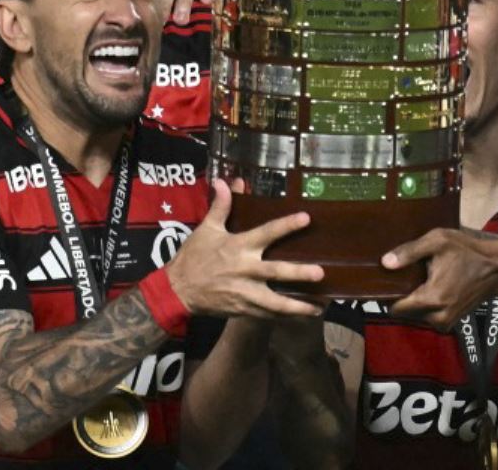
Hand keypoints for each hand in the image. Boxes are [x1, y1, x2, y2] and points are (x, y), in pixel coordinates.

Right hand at [163, 182, 325, 318]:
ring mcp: (245, 293)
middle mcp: (245, 270)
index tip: (307, 218)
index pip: (267, 233)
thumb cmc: (193, 257)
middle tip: (320, 274)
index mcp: (238, 246)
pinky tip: (301, 316)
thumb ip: (221, 206)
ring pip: (275, 302)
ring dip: (297, 306)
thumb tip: (225, 181)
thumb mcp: (206, 229)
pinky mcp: (243, 309)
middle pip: (276, 272)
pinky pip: (267, 314)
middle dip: (299, 274)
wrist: (177, 290)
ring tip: (319, 307)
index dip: (287, 225)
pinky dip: (284, 316)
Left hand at [382, 227, 497, 328]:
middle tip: (410, 276)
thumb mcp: (438, 241)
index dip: (389, 295)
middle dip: (404, 296)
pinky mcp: (450, 323)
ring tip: (425, 279)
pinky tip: (434, 286)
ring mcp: (445, 322)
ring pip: (416, 315)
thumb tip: (385, 262)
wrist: (497, 269)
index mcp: (431, 298)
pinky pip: (428, 316)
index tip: (389, 281)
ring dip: (416, 300)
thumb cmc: (468, 252)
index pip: (395, 309)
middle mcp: (437, 316)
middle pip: (405, 312)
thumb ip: (410, 252)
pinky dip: (427, 304)